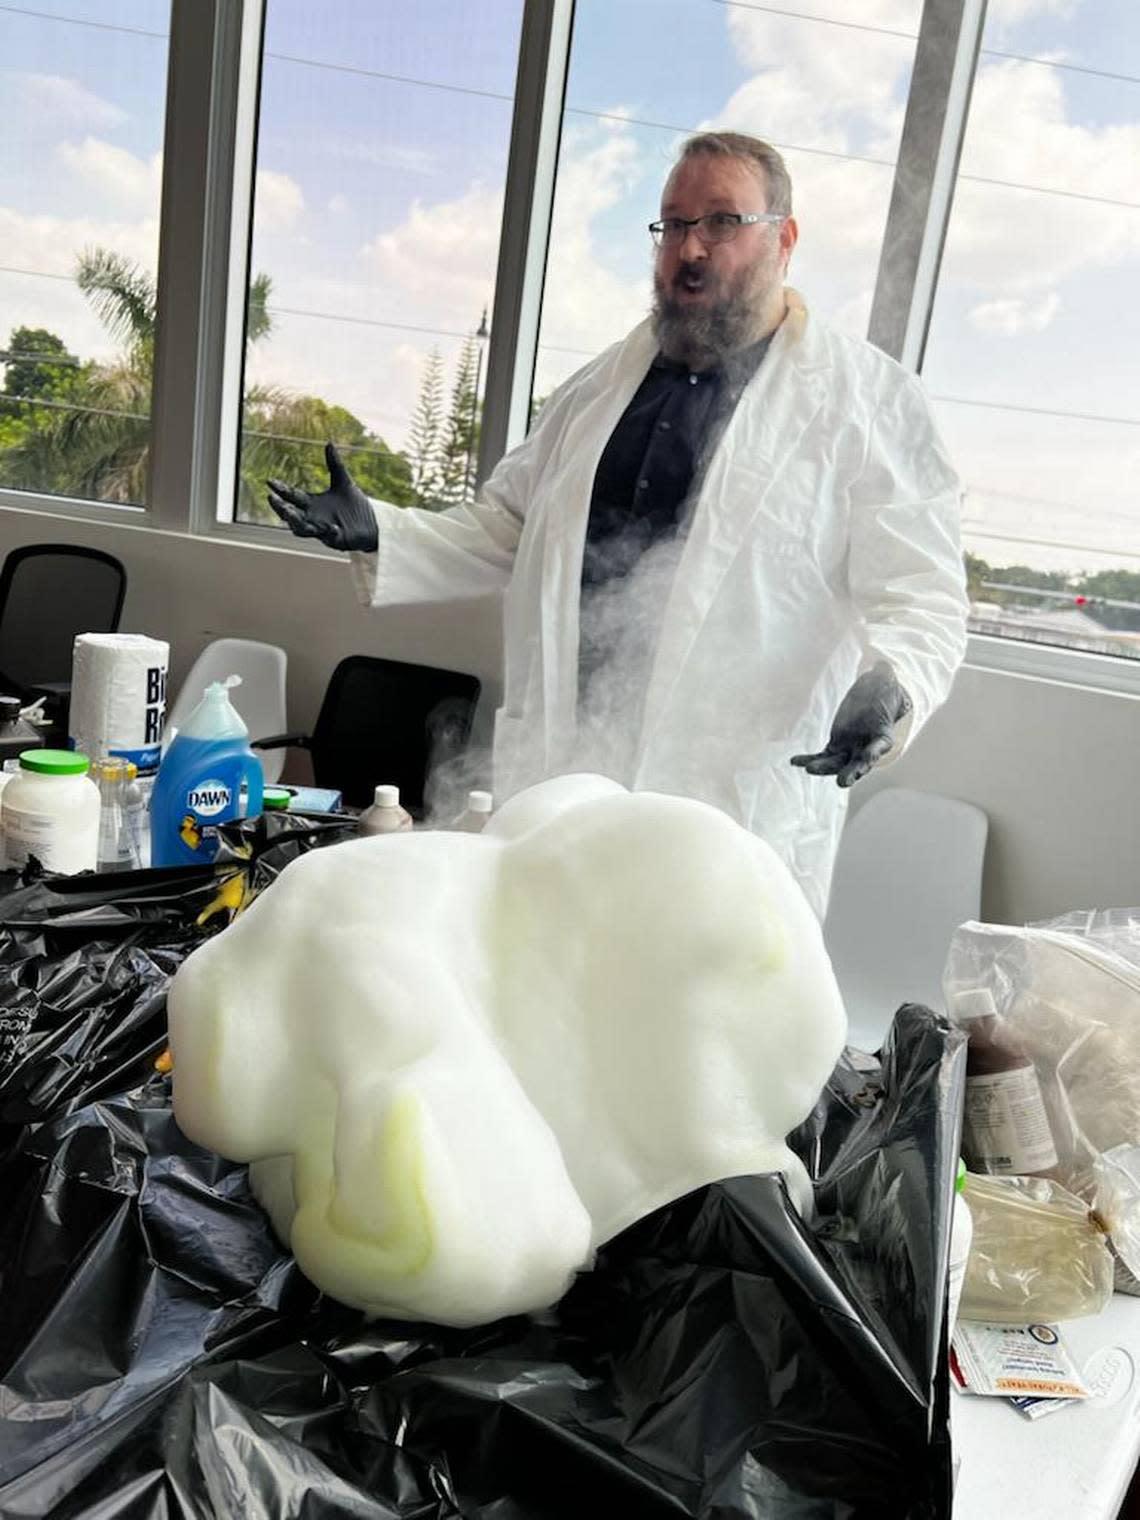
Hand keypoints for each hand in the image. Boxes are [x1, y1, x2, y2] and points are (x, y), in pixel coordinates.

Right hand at [267, 442, 377, 551]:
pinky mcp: (336, 540)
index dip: (280, 489)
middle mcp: (312, 518)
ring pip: (302, 529)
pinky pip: (330, 538)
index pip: (291, 496)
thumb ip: (335, 464)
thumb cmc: (354, 505)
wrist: (371, 524)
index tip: (270, 481)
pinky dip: (330, 532)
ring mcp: (322, 530)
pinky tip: (333, 527)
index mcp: (312, 504)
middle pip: (290, 514)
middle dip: (280, 507)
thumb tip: (329, 442)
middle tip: (271, 498)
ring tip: (289, 511)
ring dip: (294, 521)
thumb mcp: (344, 482)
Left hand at [790, 661, 911, 787]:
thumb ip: (884, 675)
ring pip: (836, 764)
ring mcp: (850, 750)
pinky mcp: (835, 748)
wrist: (874, 701)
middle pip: (858, 764)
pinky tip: (795, 762)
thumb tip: (882, 664)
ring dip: (823, 767)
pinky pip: (821, 757)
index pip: (879, 747)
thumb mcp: (885, 682)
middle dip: (851, 773)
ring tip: (809, 768)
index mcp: (883, 737)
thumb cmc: (881, 692)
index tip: (869, 757)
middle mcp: (867, 749)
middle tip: (843, 782)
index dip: (874, 753)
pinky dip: (809, 760)